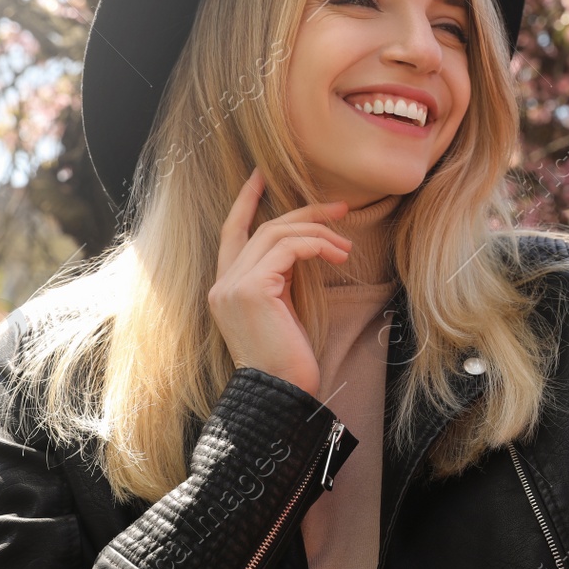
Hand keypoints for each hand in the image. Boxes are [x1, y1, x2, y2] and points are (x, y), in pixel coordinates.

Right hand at [208, 167, 354, 393]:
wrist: (280, 393)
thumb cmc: (287, 360)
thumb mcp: (281, 310)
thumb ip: (280, 279)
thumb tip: (304, 249)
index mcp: (226, 288)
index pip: (232, 233)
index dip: (245, 201)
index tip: (261, 175)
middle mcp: (222, 284)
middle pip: (263, 227)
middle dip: (304, 213)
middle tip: (340, 208)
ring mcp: (232, 285)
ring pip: (277, 233)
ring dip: (318, 231)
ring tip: (346, 245)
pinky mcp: (251, 289)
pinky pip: (288, 248)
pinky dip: (316, 244)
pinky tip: (337, 254)